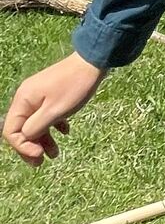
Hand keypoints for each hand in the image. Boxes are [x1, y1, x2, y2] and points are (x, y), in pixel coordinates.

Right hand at [5, 53, 105, 167]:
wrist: (94, 61)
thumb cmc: (74, 86)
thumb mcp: (54, 111)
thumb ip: (35, 127)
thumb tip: (25, 138)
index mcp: (23, 101)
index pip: (11, 131)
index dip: (22, 147)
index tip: (39, 155)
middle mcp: (27, 97)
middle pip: (22, 128)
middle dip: (31, 147)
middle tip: (42, 162)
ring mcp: (39, 95)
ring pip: (36, 122)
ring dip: (44, 139)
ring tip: (55, 154)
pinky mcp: (52, 93)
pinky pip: (47, 114)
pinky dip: (54, 125)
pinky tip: (65, 131)